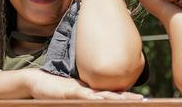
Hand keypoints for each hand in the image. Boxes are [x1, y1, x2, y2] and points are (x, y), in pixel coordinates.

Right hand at [27, 69, 142, 98]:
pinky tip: (104, 99)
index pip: (111, 95)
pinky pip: (85, 95)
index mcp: (90, 91)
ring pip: (102, 95)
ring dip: (118, 98)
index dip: (125, 97)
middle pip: (112, 94)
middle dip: (128, 98)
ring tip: (132, 100)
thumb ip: (86, 96)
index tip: (140, 99)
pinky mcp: (71, 92)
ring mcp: (80, 90)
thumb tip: (98, 98)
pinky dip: (95, 98)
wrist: (37, 81)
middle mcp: (89, 90)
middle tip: (144, 100)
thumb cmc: (55, 89)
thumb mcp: (73, 94)